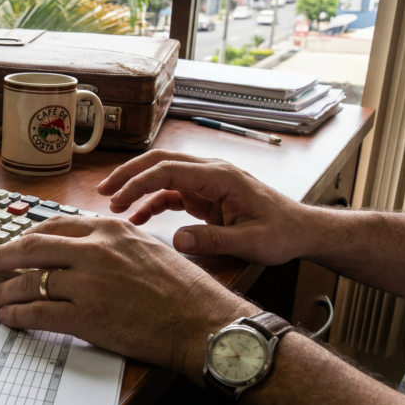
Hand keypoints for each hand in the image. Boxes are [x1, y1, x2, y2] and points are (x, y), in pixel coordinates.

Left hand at [0, 216, 259, 380]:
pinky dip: (17, 315)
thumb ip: (113, 244)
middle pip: (32, 248)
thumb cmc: (184, 290)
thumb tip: (85, 250)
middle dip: (1, 257)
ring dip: (2, 291)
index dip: (27, 237)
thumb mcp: (147, 248)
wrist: (202, 322)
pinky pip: (38, 312)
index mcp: (110, 229)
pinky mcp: (85, 315)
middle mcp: (94, 250)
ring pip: (29, 281)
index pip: (54, 225)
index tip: (14, 244)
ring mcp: (87, 282)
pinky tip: (7, 317)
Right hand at [97, 150, 317, 265]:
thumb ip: (214, 241)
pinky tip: (136, 217)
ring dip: (137, 185)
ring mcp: (207, 181)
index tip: (117, 198)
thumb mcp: (251, 242)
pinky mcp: (205, 194)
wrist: (302, 230)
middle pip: (160, 162)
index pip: (169, 169)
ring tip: (113, 204)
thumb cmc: (282, 233)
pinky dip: (151, 201)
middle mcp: (211, 172)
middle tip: (103, 191)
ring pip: (162, 173)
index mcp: (220, 176)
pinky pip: (171, 192)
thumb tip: (177, 239)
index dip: (139, 182)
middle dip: (129, 174)